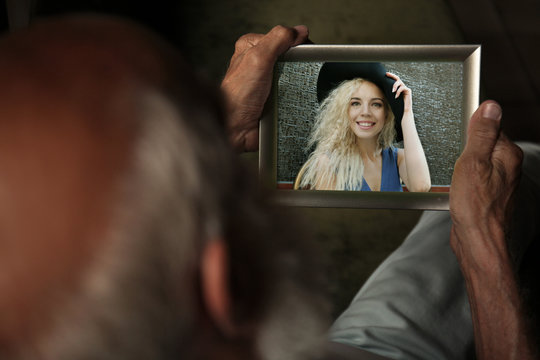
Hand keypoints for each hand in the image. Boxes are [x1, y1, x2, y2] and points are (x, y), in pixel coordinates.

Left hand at [221, 25, 308, 151]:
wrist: (236, 129)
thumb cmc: (239, 96)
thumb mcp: (257, 57)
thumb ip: (278, 39)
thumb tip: (299, 31)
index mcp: (252, 47)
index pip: (282, 37)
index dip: (296, 43)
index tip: (306, 51)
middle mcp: (259, 63)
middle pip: (291, 57)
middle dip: (300, 64)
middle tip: (301, 72)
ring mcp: (268, 83)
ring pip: (295, 76)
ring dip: (300, 82)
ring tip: (299, 88)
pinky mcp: (275, 99)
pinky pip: (294, 93)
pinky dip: (298, 96)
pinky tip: (298, 100)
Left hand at [386, 72, 411, 112]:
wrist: (403, 110)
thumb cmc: (397, 104)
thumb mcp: (391, 97)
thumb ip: (389, 91)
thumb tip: (382, 87)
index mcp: (398, 87)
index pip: (395, 80)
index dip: (391, 76)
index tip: (386, 74)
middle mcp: (402, 86)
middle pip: (398, 79)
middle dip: (392, 76)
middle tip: (387, 75)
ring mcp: (406, 88)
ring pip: (400, 83)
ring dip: (395, 86)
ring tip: (392, 91)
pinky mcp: (408, 91)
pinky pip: (403, 88)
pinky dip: (399, 91)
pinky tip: (396, 96)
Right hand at [449, 102, 537, 359]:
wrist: (477, 242)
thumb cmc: (476, 206)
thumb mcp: (474, 162)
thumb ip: (482, 133)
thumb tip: (490, 106)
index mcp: (507, 155)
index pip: (491, 128)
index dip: (471, 128)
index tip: (457, 134)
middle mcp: (507, 168)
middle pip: (482, 145)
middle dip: (464, 148)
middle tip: (451, 156)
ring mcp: (497, 183)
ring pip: (476, 163)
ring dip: (461, 165)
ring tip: (451, 173)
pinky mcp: (486, 196)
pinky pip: (472, 179)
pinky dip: (461, 179)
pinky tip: (453, 187)